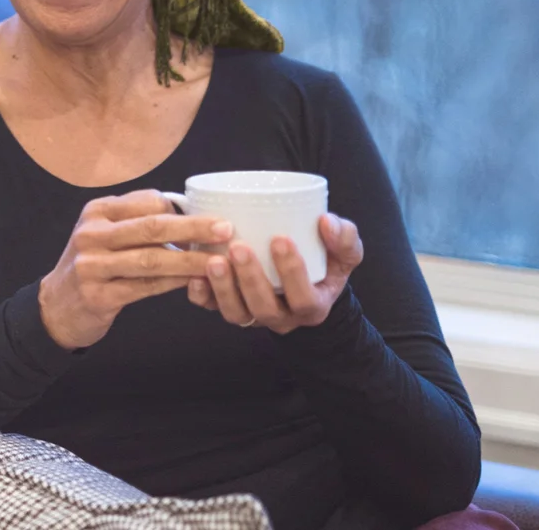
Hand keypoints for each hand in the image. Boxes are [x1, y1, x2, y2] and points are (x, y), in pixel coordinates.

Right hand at [39, 190, 231, 349]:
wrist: (57, 306)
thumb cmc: (93, 265)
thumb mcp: (104, 233)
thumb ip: (136, 220)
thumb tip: (188, 214)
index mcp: (97, 211)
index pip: (147, 202)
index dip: (182, 210)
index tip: (211, 216)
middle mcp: (91, 234)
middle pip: (151, 227)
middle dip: (193, 228)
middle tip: (226, 230)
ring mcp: (91, 266)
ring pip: (151, 259)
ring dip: (189, 260)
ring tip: (218, 261)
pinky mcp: (97, 295)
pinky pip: (145, 287)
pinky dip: (173, 283)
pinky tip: (193, 282)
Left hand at [186, 213, 362, 333]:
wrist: (307, 283)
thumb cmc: (324, 263)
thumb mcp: (344, 254)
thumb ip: (344, 238)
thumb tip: (326, 221)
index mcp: (312, 306)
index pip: (304, 299)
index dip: (292, 273)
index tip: (280, 239)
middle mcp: (282, 317)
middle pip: (265, 309)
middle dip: (251, 279)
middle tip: (239, 247)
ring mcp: (253, 315)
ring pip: (236, 313)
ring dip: (223, 288)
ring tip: (214, 260)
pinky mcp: (230, 307)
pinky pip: (212, 309)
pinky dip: (202, 295)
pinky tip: (194, 276)